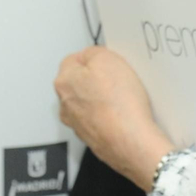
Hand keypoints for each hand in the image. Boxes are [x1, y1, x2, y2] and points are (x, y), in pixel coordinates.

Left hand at [55, 48, 175, 190]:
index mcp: (63, 83)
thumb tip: (90, 56)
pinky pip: (102, 120)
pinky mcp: (93, 139)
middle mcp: (65, 105)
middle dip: (98, 80)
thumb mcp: (107, 59)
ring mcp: (78, 124)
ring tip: (124, 100)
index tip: (109, 63)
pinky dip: (111, 117)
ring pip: (91, 103)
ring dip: (104, 100)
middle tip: (118, 81)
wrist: (133, 142)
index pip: (74, 60)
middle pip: (81, 83)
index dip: (95, 60)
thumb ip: (93, 52)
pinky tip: (125, 116)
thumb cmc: (119, 104)